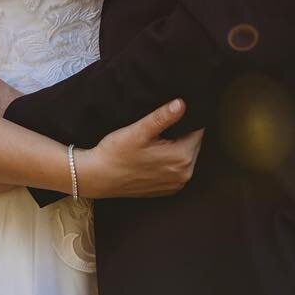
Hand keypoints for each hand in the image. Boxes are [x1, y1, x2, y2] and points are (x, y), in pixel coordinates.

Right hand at [77, 99, 203, 199]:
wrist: (97, 177)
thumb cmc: (116, 152)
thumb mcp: (139, 131)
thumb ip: (163, 117)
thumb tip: (182, 104)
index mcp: (181, 157)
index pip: (197, 131)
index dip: (186, 119)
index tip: (171, 114)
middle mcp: (184, 174)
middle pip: (193, 144)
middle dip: (182, 133)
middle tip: (160, 127)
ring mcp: (176, 184)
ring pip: (185, 156)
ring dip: (176, 147)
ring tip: (156, 140)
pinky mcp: (167, 190)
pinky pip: (177, 169)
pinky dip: (170, 161)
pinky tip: (153, 155)